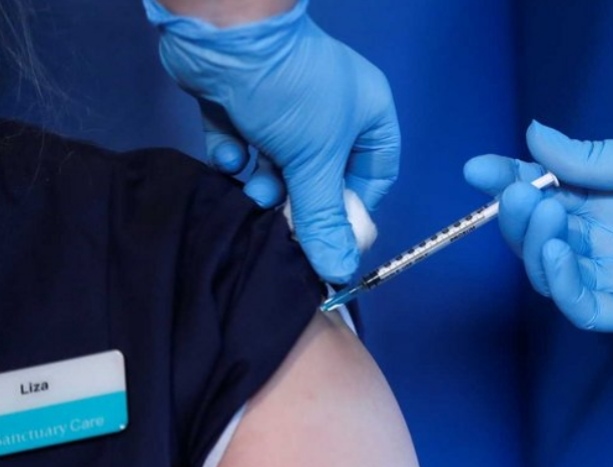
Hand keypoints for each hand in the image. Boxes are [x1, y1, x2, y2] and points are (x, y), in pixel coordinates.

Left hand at [144, 0, 398, 282]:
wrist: (225, 33)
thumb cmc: (291, 93)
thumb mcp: (315, 162)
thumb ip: (324, 220)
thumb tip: (337, 273)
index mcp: (368, 114)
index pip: (375, 175)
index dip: (355, 209)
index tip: (331, 237)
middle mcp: (332, 111)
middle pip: (324, 175)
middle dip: (302, 200)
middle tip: (283, 222)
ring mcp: (287, 105)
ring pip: (282, 163)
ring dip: (268, 183)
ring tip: (254, 191)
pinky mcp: (243, 103)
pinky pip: (246, 143)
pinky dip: (237, 156)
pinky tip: (228, 156)